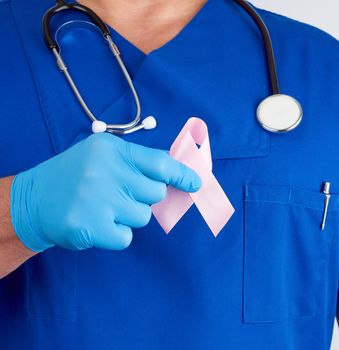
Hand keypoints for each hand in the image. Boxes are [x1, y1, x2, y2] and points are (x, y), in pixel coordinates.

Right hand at [10, 133, 200, 251]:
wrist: (35, 199)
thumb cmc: (77, 175)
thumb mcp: (104, 155)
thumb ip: (138, 161)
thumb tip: (176, 170)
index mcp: (111, 150)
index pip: (159, 163)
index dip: (182, 174)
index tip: (195, 183)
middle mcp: (105, 172)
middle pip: (155, 193)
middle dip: (144, 196)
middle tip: (120, 194)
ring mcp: (97, 200)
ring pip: (142, 216)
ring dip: (128, 215)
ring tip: (104, 207)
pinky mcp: (90, 228)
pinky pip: (126, 237)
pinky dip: (116, 233)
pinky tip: (98, 222)